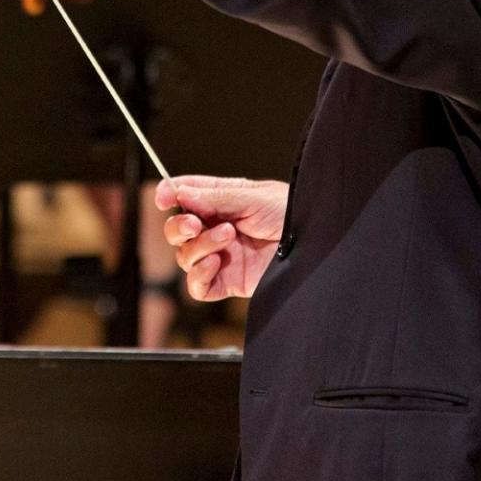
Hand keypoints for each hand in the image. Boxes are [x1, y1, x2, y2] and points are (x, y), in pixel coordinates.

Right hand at [157, 176, 287, 300]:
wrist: (316, 245)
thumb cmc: (292, 213)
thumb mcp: (253, 197)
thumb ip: (215, 198)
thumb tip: (181, 193)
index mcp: (223, 201)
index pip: (186, 195)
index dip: (170, 195)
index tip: (164, 197)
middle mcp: (217, 228)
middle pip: (178, 230)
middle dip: (179, 226)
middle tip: (195, 224)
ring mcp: (221, 256)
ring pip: (185, 257)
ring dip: (199, 246)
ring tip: (227, 237)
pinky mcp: (228, 281)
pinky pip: (198, 287)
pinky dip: (198, 276)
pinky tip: (214, 264)